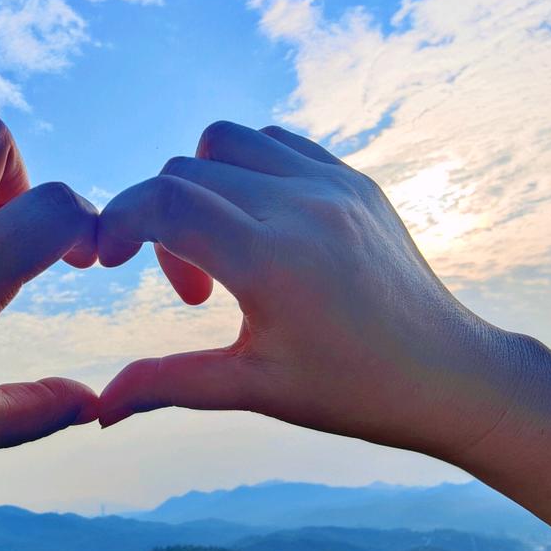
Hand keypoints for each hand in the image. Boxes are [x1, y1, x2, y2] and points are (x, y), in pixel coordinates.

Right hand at [96, 120, 515, 461]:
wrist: (451, 375)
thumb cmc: (354, 391)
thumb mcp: (255, 389)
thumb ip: (168, 384)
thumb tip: (99, 409)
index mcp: (272, 259)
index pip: (165, 202)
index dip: (117, 221)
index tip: (108, 260)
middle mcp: (301, 205)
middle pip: (185, 172)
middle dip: (158, 222)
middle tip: (191, 292)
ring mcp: (332, 184)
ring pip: (227, 141)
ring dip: (199, 183)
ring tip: (223, 247)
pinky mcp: (355, 180)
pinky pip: (277, 143)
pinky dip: (246, 169)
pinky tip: (259, 225)